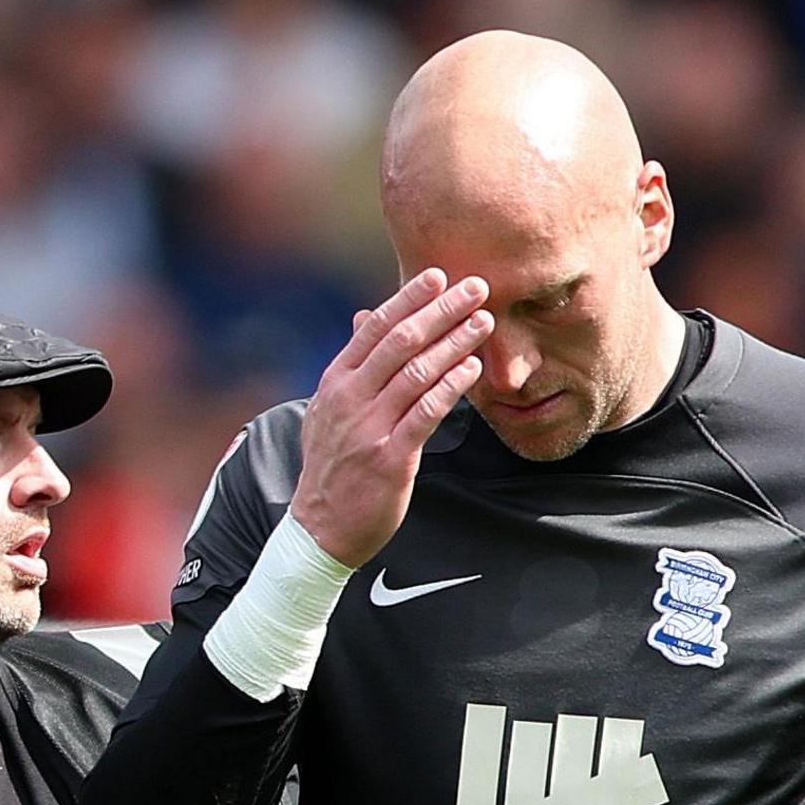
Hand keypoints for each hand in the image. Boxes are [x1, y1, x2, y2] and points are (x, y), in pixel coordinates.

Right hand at [288, 270, 498, 566]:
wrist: (321, 528)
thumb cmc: (333, 467)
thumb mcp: (329, 411)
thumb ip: (353, 367)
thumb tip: (366, 318)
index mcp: (336, 382)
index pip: (375, 328)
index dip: (408, 299)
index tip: (437, 276)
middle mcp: (350, 398)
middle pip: (400, 341)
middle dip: (441, 310)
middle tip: (475, 287)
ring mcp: (369, 427)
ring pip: (416, 372)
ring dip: (454, 342)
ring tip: (484, 321)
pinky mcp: (390, 458)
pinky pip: (426, 413)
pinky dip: (450, 387)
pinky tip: (472, 368)